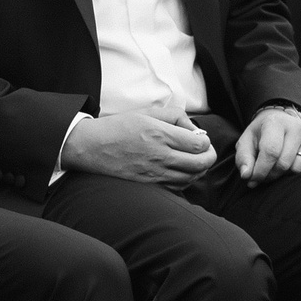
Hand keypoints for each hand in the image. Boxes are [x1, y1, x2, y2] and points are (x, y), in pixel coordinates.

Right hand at [59, 113, 216, 184]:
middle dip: (208, 157)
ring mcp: (155, 172)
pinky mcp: (149, 184)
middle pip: (201, 163)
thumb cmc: (117, 127)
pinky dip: (186, 180)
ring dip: (199, 169)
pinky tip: (181, 171)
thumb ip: (174, 116)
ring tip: (194, 161)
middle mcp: (160, 156)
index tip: (200, 138)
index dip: (206, 142)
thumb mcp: (145, 113)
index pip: (199, 144)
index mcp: (160, 134)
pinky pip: (178, 187)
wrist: (91, 147)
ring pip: (192, 177)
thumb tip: (193, 128)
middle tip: (205, 151)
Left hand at [234, 106, 300, 183]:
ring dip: (284, 173)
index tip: (253, 179)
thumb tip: (247, 175)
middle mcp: (297, 126)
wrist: (283, 121)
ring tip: (277, 165)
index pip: (270, 152)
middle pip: (284, 164)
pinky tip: (291, 159)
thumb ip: (243, 159)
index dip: (261, 170)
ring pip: (297, 168)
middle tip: (264, 174)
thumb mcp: (247, 142)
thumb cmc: (262, 135)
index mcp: (275, 122)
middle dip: (270, 175)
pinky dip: (296, 168)